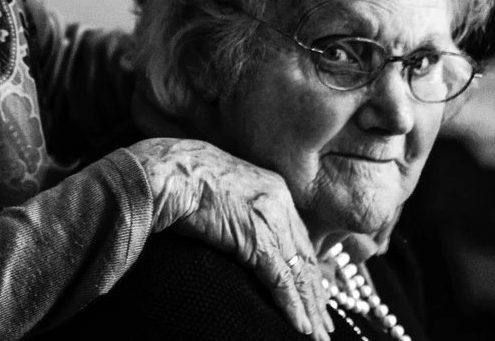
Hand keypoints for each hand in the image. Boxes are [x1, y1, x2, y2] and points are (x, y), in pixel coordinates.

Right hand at [126, 137, 332, 339]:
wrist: (170, 170)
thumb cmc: (184, 180)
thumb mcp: (224, 194)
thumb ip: (241, 214)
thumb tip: (238, 237)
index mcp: (273, 189)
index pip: (298, 238)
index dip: (308, 269)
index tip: (314, 294)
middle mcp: (280, 202)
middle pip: (305, 257)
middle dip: (315, 294)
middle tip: (324, 325)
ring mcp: (271, 220)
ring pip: (299, 272)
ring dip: (309, 308)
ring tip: (318, 335)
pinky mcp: (257, 238)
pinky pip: (281, 280)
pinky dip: (292, 306)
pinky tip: (301, 327)